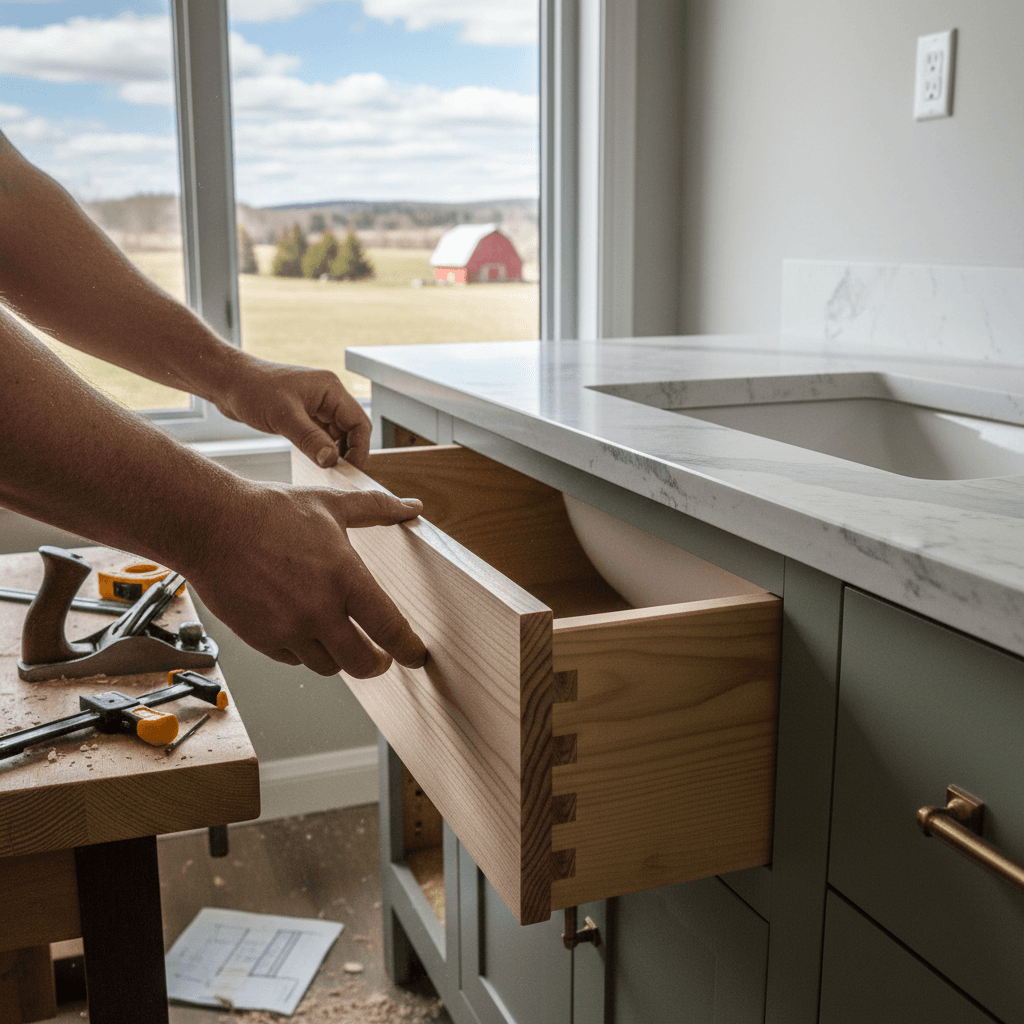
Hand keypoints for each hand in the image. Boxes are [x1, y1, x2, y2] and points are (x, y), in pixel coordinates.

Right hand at [185, 482, 426, 676]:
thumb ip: (377, 509)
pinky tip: (304, 628)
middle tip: (382, 657)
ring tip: (340, 637)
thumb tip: (413, 507)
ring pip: (328, 665)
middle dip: (378, 664)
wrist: (210, 525)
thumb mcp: (331, 504)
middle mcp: (318, 609)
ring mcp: (287, 628)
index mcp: (344, 577)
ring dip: (340, 656)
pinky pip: (294, 659)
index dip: (409, 649)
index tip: (417, 656)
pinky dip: (305, 650)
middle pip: (362, 663)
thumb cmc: (270, 511)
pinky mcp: (261, 639)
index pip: (389, 627)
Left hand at [215, 356, 370, 468]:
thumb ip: (310, 439)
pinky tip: (314, 461)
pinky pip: (321, 435)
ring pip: (337, 434)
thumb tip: (332, 461)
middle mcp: (327, 396)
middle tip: (340, 474)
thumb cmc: (252, 389)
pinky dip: (321, 449)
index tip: (352, 469)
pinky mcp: (303, 415)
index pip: (359, 422)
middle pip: (351, 429)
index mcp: (330, 389)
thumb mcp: (284, 417)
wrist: (228, 382)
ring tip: (326, 470)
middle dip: (348, 451)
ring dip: (334, 452)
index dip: (360, 447)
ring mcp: (316, 405)